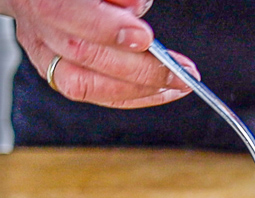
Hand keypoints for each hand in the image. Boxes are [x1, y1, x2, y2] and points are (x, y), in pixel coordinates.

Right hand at [3, 0, 198, 107]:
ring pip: (82, 84)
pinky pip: (93, 95)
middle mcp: (38, 27)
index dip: (106, 29)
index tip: (145, 38)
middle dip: (138, 68)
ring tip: (177, 85)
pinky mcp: (55, 73)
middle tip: (180, 72)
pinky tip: (162, 91)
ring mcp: (43, 54)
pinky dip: (132, 95)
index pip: (64, 13)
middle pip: (81, 55)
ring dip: (138, 89)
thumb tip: (136, 8)